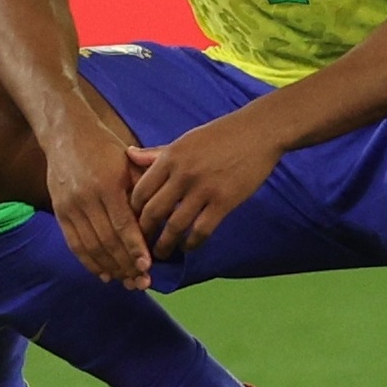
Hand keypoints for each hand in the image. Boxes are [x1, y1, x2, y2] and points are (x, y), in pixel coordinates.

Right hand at [38, 118, 151, 289]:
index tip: (147, 267)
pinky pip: (73, 242)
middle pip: (106, 240)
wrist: (66, 133)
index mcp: (107, 184)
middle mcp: (85, 197)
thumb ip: (144, 191)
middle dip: (125, 265)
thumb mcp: (129, 164)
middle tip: (142, 283)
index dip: (135, 248)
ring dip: (109, 267)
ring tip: (126, 282)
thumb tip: (163, 222)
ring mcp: (69, 204)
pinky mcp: (59, 209)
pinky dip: (88, 261)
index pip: (122, 224)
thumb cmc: (105, 149)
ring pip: (90, 245)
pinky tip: (102, 273)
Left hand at [129, 115, 281, 261]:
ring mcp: (203, 189)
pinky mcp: (225, 201)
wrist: (258, 133)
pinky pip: (202, 229)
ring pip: (175, 225)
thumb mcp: (183, 141)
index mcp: (169, 158)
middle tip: (140, 244)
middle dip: (143, 231)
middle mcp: (182, 174)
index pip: (140, 191)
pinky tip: (187, 247)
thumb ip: (156, 153)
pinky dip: (192, 243)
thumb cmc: (219, 135)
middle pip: (153, 211)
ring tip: (160, 253)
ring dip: (165, 243)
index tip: (131, 222)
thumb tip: (129, 154)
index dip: (132, 211)